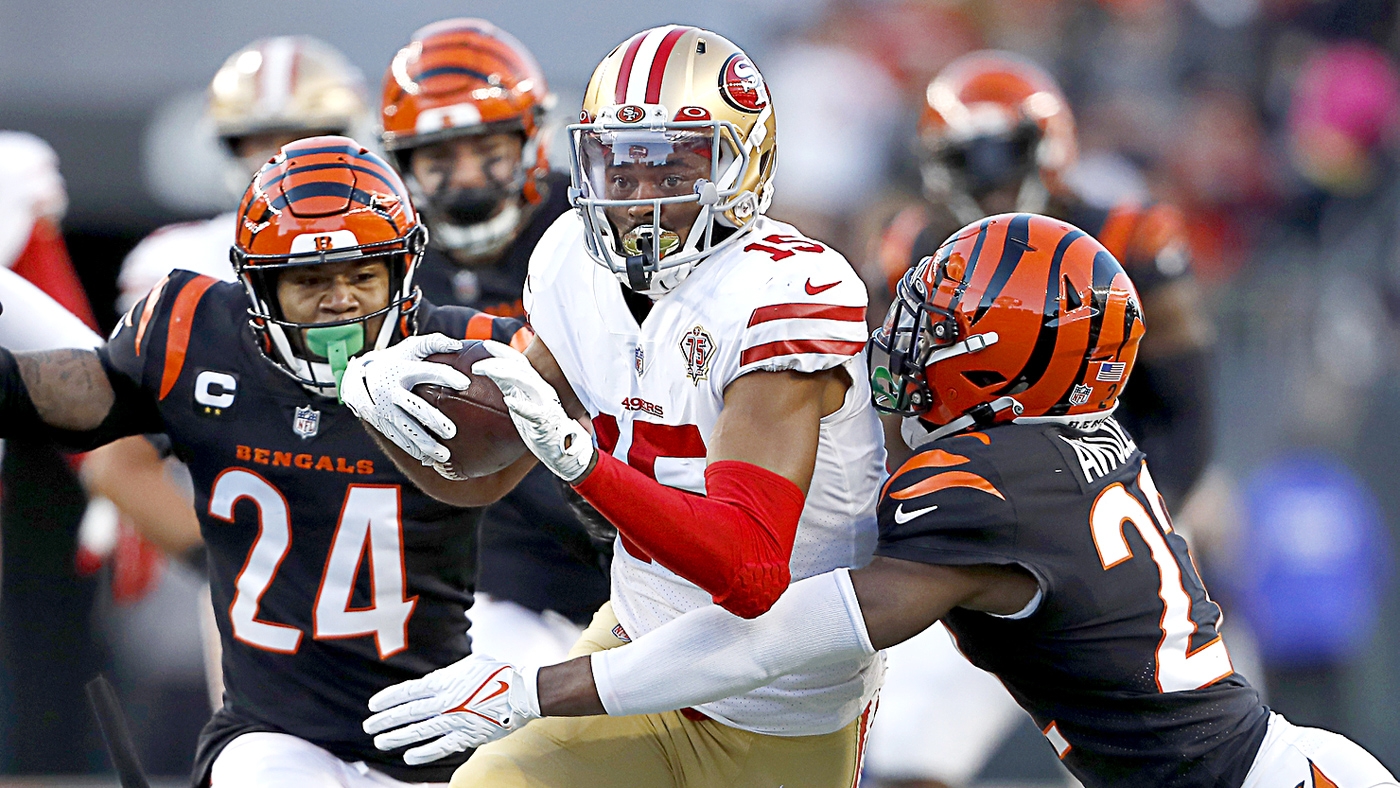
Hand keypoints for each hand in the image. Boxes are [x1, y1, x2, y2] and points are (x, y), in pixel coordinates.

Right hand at [340, 334, 466, 466]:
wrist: (357, 377)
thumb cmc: (395, 361)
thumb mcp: (410, 347)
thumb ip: (433, 343)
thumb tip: (457, 345)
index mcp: (401, 369)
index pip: (427, 371)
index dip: (445, 375)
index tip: (464, 383)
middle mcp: (391, 390)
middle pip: (415, 406)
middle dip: (433, 420)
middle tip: (451, 432)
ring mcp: (384, 408)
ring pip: (406, 428)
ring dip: (425, 443)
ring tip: (444, 455)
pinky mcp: (380, 422)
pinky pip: (398, 439)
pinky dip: (413, 450)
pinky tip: (429, 459)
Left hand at [363, 654, 540, 764]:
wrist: (522, 692)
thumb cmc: (498, 673)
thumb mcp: (470, 663)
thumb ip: (448, 673)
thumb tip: (435, 680)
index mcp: (445, 681)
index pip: (409, 691)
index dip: (388, 698)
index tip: (373, 705)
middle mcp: (446, 701)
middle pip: (409, 712)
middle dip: (385, 720)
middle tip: (368, 726)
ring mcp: (455, 720)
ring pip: (419, 731)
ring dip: (397, 737)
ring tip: (380, 742)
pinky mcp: (466, 736)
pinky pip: (440, 746)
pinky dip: (423, 753)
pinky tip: (408, 757)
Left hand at [472, 340, 594, 482]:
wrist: (565, 451)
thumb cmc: (542, 427)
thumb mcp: (522, 404)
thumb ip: (510, 389)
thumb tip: (491, 375)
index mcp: (536, 385)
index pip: (519, 362)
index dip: (503, 351)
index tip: (485, 344)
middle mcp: (542, 390)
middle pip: (520, 368)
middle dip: (497, 361)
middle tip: (476, 364)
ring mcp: (545, 404)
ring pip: (526, 382)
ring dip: (504, 373)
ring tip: (485, 371)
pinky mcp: (546, 422)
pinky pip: (534, 412)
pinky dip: (522, 405)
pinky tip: (508, 401)